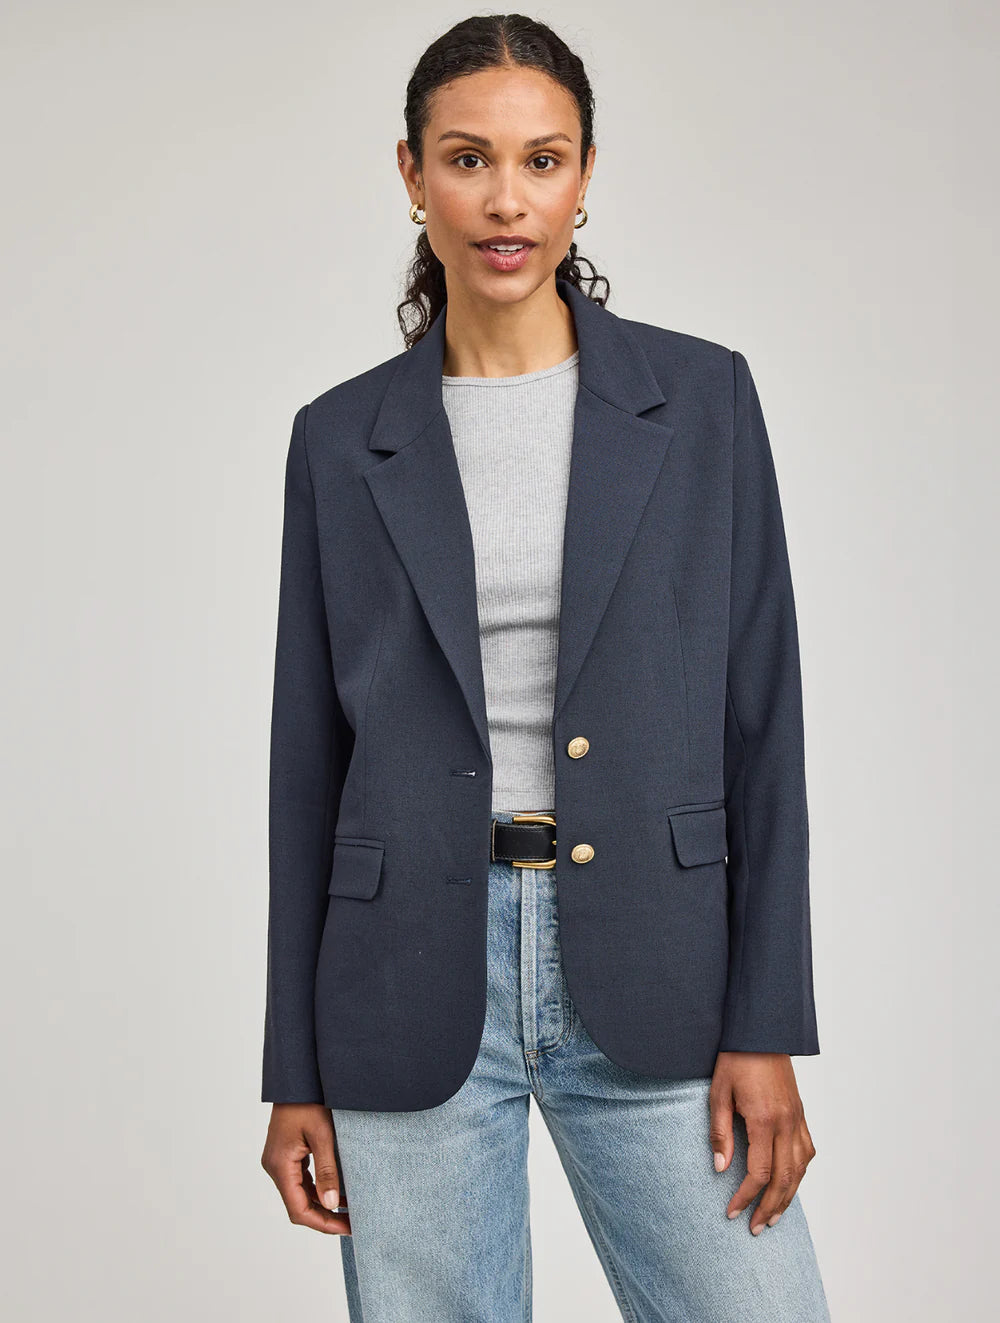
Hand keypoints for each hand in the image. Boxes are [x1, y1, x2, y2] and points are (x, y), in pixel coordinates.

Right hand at [261, 1103, 350, 1234]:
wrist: (296, 1077)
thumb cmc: (308, 1101)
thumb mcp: (322, 1135)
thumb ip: (327, 1170)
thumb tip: (332, 1204)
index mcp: (280, 1165)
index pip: (299, 1209)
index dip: (324, 1223)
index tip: (348, 1228)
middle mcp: (275, 1167)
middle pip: (298, 1205)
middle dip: (326, 1217)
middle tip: (353, 1223)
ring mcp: (279, 1161)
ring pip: (299, 1194)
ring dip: (323, 1204)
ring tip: (350, 1211)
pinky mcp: (285, 1154)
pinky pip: (301, 1180)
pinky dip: (318, 1189)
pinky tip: (338, 1191)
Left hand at [708, 1052, 816, 1234]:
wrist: (760, 1031)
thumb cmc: (735, 1059)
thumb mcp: (718, 1093)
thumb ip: (720, 1132)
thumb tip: (720, 1168)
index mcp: (765, 1119)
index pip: (759, 1173)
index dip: (746, 1197)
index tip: (732, 1212)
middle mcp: (787, 1123)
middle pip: (784, 1179)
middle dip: (769, 1208)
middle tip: (755, 1229)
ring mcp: (798, 1119)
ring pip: (800, 1170)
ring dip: (788, 1197)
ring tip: (773, 1217)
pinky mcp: (801, 1114)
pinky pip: (807, 1152)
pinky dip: (800, 1174)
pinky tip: (790, 1184)